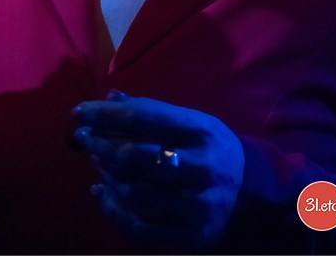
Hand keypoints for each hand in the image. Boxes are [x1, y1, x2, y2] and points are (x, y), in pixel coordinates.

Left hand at [73, 92, 243, 252]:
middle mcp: (202, 168)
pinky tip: (100, 193)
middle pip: (137, 157)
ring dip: (107, 176)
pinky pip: (142, 228)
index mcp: (201, 131)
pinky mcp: (193, 238)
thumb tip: (109, 98)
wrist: (256, 196)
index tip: (79, 112)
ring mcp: (198, 207)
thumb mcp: (190, 121)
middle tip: (83, 139)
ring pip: (137, 193)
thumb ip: (150, 111)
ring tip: (96, 163)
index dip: (105, 115)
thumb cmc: (211, 150)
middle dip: (101, 146)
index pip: (144, 118)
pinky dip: (113, 211)